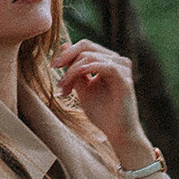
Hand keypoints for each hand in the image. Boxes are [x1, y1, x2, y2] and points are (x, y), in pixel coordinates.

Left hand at [53, 39, 150, 161]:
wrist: (117, 133)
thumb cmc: (102, 113)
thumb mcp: (82, 88)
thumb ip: (74, 69)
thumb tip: (63, 46)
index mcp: (107, 61)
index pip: (85, 46)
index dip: (67, 54)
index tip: (54, 67)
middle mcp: (117, 61)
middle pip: (87, 46)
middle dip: (67, 58)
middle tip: (56, 71)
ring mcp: (122, 69)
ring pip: (91, 56)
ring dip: (73, 70)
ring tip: (65, 87)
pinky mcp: (125, 79)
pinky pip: (106, 66)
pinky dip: (89, 68)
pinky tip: (78, 74)